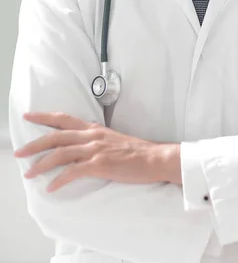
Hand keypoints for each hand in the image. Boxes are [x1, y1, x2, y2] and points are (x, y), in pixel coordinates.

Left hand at [13, 112, 178, 191]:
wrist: (154, 158)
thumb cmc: (136, 152)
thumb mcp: (113, 139)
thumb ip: (96, 140)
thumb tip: (81, 148)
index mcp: (94, 128)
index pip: (63, 119)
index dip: (44, 117)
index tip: (28, 116)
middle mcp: (92, 135)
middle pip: (56, 137)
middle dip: (34, 144)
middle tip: (18, 152)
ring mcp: (95, 149)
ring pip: (60, 154)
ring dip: (41, 164)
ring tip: (29, 173)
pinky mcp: (100, 164)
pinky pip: (73, 172)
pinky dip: (60, 180)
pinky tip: (51, 187)